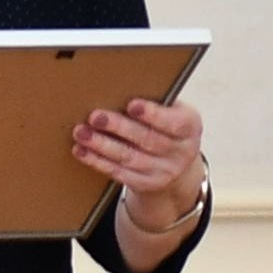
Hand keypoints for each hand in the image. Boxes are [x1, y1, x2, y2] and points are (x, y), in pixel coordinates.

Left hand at [75, 96, 209, 237]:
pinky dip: (98, 162)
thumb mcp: (173, 112)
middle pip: (147, 139)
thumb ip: (156, 102)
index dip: (153, 114)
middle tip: (96, 116)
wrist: (176, 165)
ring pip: (129, 157)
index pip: (174, 122)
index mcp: (190, 128)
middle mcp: (181, 152)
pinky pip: (119, 173)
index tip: (132, 105)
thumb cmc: (167, 127)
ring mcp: (164, 172)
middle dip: (118, 127)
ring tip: (81, 133)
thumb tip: (119, 87)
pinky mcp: (146, 184)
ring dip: (101, 145)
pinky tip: (82, 151)